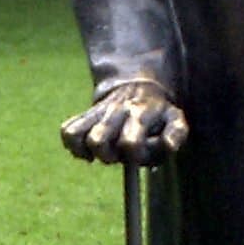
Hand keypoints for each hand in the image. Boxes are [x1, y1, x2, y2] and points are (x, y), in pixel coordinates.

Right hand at [60, 78, 188, 164]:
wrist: (137, 87)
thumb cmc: (158, 114)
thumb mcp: (174, 119)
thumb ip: (176, 133)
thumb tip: (168, 146)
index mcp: (140, 113)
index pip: (129, 142)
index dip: (132, 156)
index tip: (138, 157)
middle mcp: (115, 111)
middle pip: (97, 141)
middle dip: (106, 156)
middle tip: (117, 156)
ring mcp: (97, 112)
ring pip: (76, 135)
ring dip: (87, 150)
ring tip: (102, 152)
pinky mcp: (84, 115)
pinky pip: (67, 131)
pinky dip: (73, 146)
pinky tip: (88, 150)